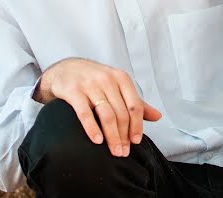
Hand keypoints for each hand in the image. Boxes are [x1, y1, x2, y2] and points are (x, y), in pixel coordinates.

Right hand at [34, 58, 161, 156]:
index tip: (136, 141)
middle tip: (123, 152)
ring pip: (106, 115)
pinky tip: (97, 140)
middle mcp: (107, 79)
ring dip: (112, 136)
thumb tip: (158, 116)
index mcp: (121, 78)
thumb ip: (136, 102)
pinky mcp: (73, 91)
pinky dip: (92, 128)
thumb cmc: (95, 80)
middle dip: (124, 136)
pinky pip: (85, 113)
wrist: (65, 70)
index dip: (137, 126)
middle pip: (121, 113)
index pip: (135, 105)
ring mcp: (89, 85)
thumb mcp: (117, 86)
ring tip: (114, 151)